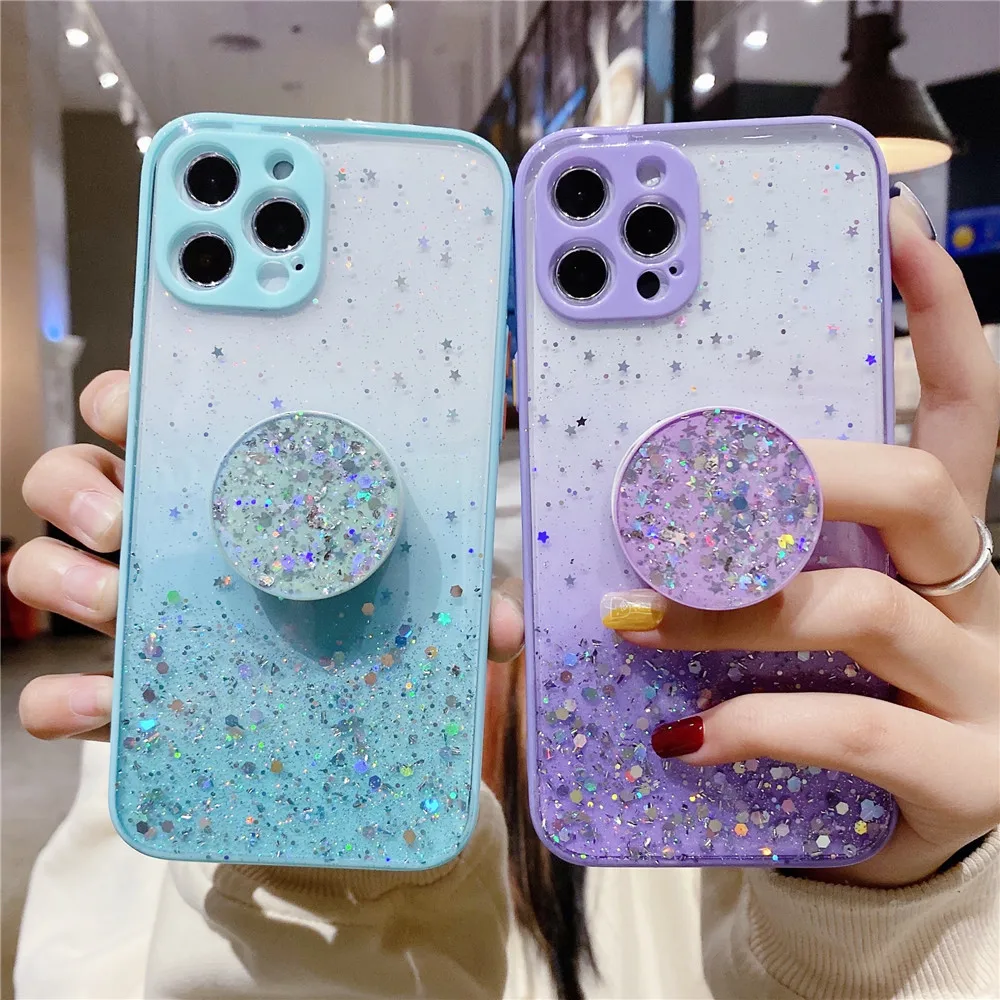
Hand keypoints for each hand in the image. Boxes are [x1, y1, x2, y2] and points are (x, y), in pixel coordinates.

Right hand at [8, 371, 525, 739]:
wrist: (334, 735)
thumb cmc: (358, 629)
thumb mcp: (409, 601)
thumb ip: (456, 601)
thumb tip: (506, 628)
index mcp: (222, 490)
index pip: (148, 417)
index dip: (124, 399)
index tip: (137, 407)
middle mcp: (161, 538)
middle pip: (74, 477)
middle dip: (77, 485)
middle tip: (125, 517)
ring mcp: (135, 611)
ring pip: (46, 566)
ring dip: (59, 576)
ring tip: (118, 604)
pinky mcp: (123, 691)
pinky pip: (58, 689)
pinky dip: (63, 696)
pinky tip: (100, 705)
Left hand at [602, 190, 999, 886]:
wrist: (880, 833)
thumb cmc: (822, 690)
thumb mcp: (790, 603)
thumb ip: (733, 555)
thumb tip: (599, 523)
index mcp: (933, 536)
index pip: (961, 401)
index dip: (935, 311)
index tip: (891, 224)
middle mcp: (973, 591)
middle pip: (914, 484)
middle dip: (801, 472)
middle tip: (694, 489)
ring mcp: (979, 684)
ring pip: (862, 604)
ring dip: (734, 609)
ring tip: (643, 620)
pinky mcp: (964, 776)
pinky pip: (849, 727)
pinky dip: (752, 722)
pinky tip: (685, 734)